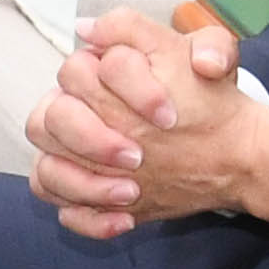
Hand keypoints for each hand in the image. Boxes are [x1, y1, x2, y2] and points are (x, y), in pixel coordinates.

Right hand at [29, 7, 268, 237]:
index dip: (126, 91)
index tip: (169, 117)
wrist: (222, 145)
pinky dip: (87, 217)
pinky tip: (126, 221)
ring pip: (45, 167)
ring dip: (84, 183)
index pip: (83, 67)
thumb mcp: (216, 60)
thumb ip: (210, 46)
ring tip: (131, 193)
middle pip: (51, 117)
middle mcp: (73, 107)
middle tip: (137, 156)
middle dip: (92, 140)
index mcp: (96, 68)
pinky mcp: (78, 187)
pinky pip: (59, 205)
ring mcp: (70, 151)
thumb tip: (198, 60)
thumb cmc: (206, 98)